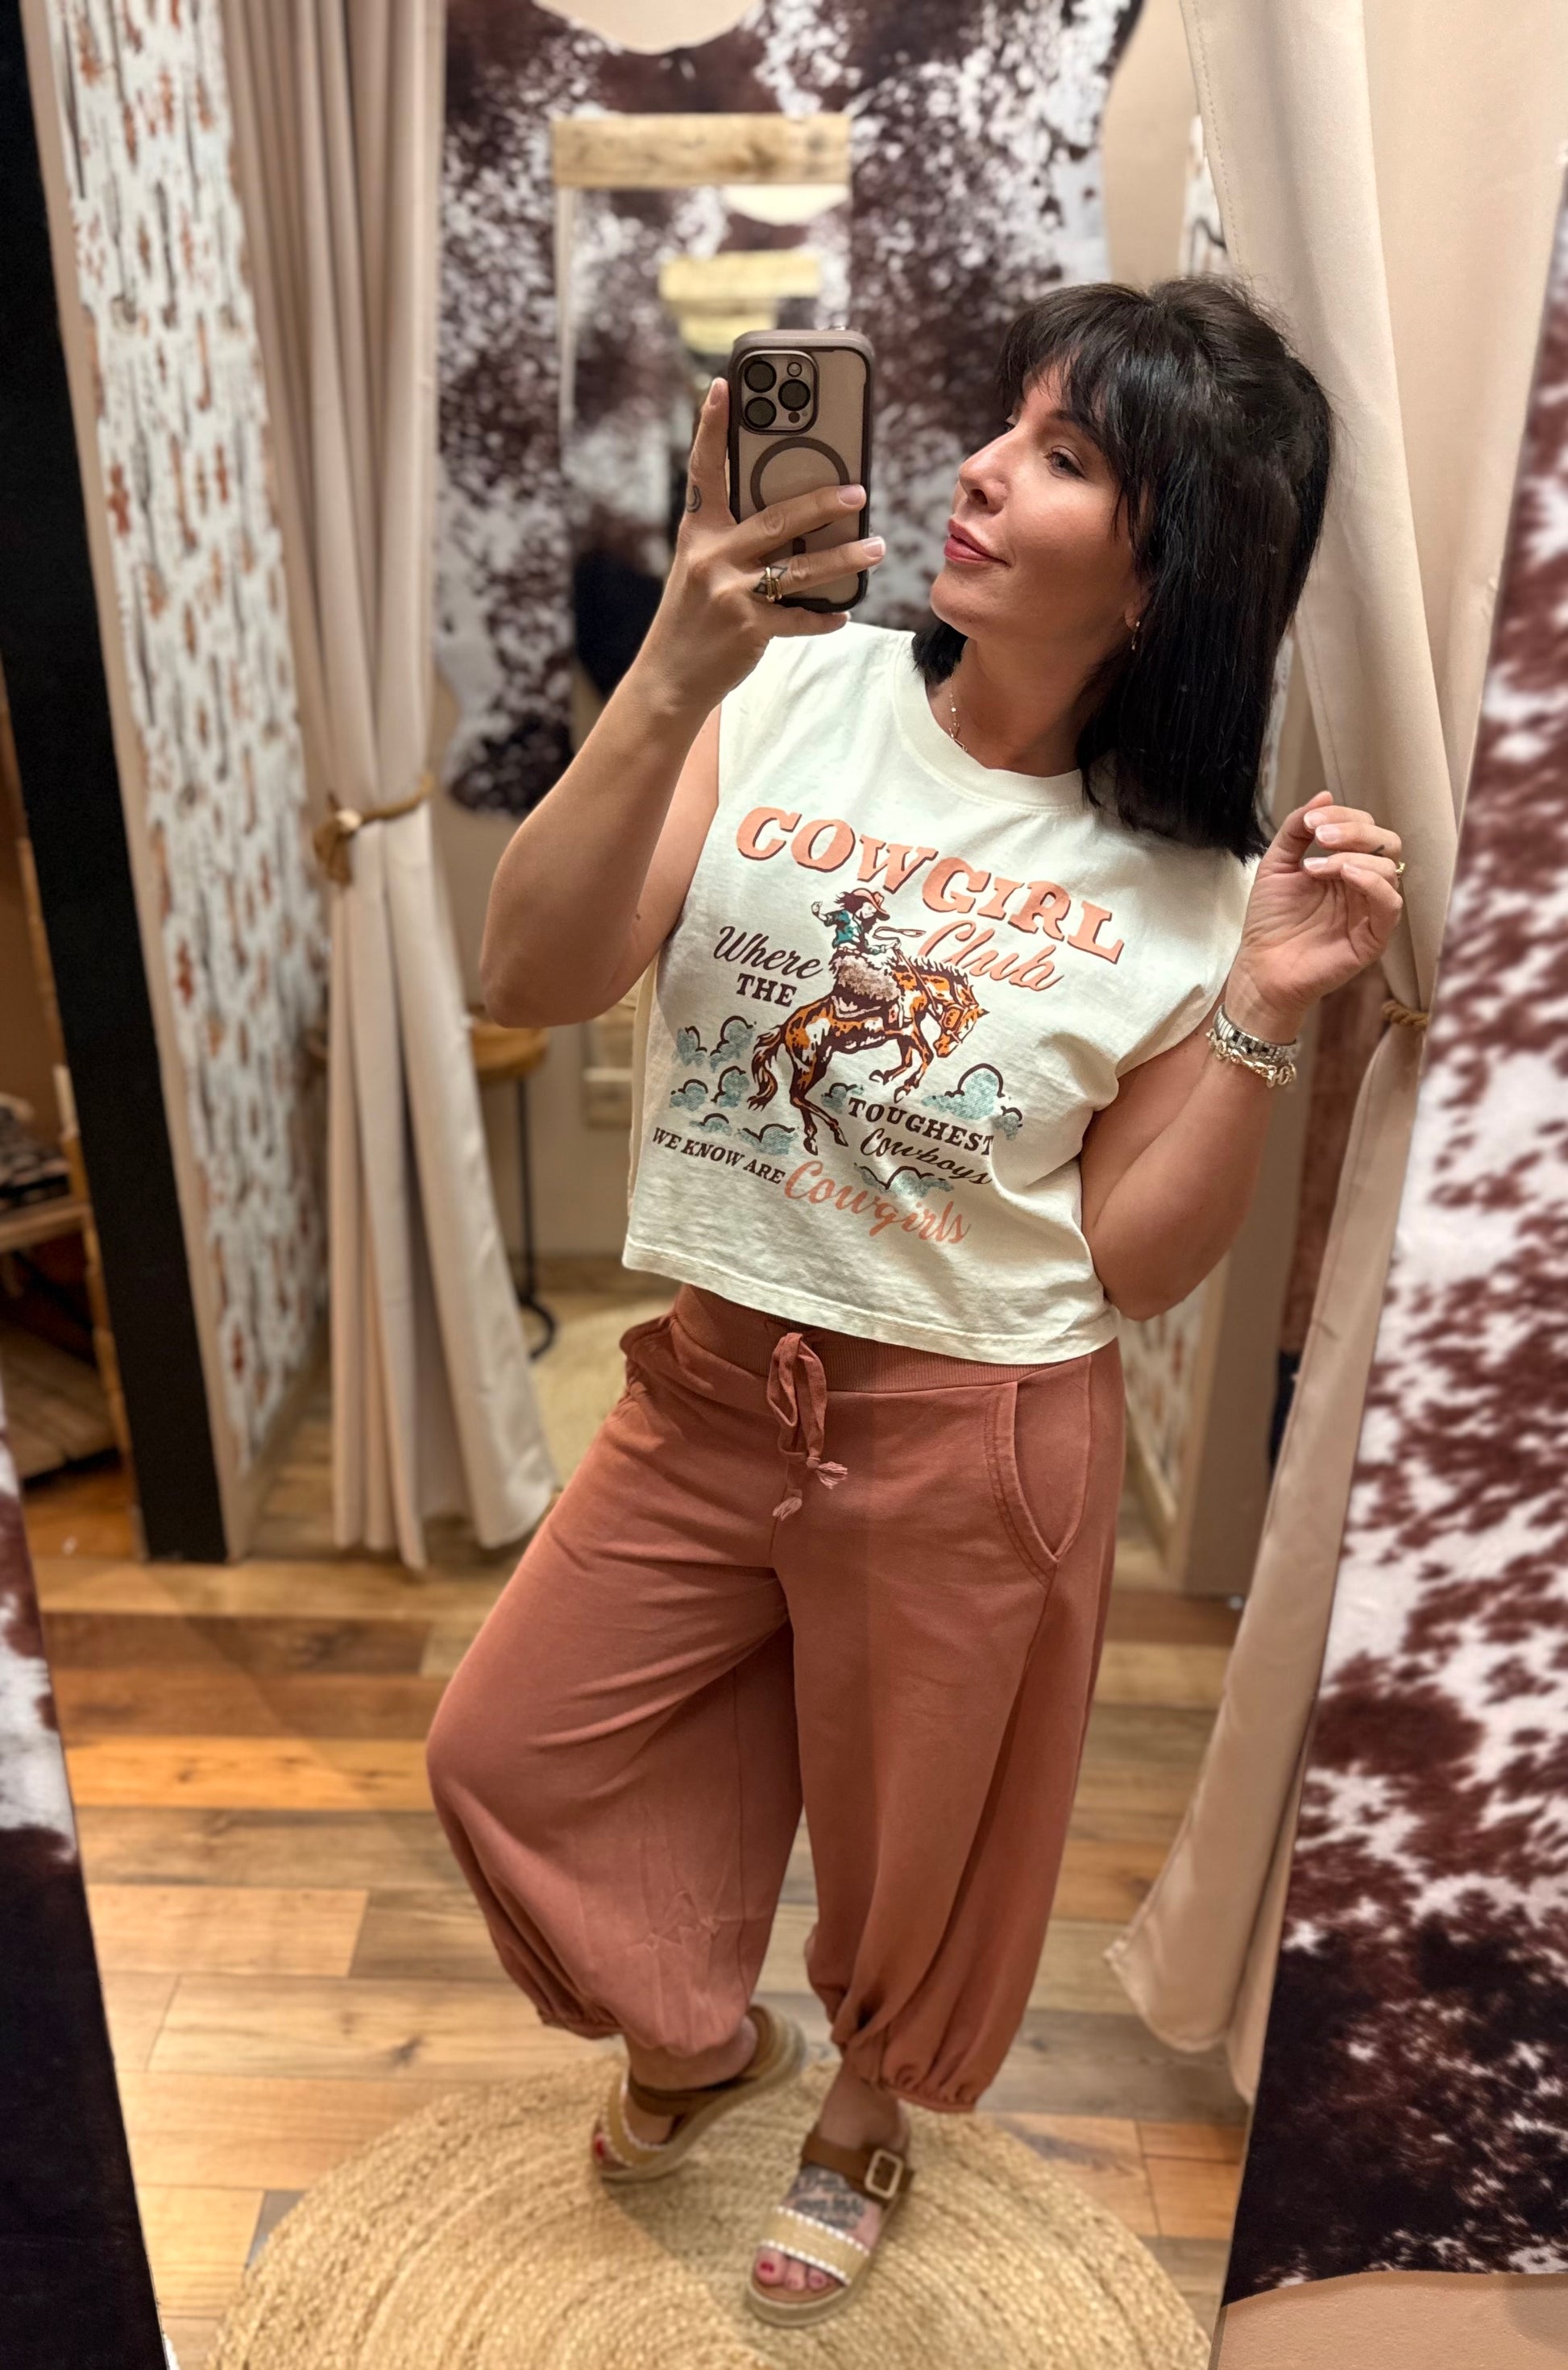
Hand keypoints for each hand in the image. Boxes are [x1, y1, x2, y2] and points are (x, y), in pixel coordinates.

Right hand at [633, 377, 884, 716]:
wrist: (668, 678)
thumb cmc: (692, 617)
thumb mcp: (698, 567)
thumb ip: (733, 538)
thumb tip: (793, 514)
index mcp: (698, 533)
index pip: (704, 471)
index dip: (711, 427)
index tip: (723, 387)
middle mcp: (711, 557)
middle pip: (776, 519)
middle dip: (821, 503)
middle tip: (857, 491)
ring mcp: (730, 593)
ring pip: (799, 569)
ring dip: (844, 558)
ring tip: (876, 548)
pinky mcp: (748, 628)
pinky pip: (798, 617)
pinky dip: (824, 616)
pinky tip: (843, 612)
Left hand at [1225, 790, 1403, 1040]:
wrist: (1260, 967)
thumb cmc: (1269, 921)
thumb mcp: (1276, 865)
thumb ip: (1296, 830)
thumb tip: (1324, 794)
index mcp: (1346, 866)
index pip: (1365, 828)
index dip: (1343, 816)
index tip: (1310, 823)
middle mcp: (1363, 885)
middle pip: (1385, 842)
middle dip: (1355, 830)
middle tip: (1321, 835)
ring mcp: (1371, 911)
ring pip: (1389, 867)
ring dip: (1353, 856)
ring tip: (1314, 866)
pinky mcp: (1374, 937)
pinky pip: (1390, 904)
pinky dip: (1371, 882)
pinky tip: (1343, 874)